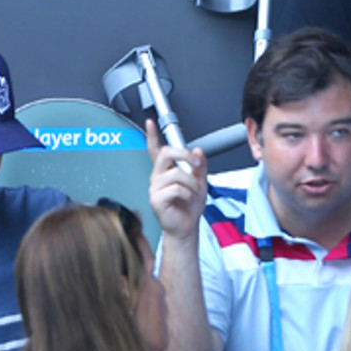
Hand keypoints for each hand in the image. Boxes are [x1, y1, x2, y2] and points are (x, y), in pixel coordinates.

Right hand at [146, 119, 206, 241]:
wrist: (187, 227)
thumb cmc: (189, 206)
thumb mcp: (200, 182)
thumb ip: (200, 166)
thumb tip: (198, 150)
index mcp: (166, 170)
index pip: (155, 149)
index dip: (152, 135)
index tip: (150, 123)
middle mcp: (158, 176)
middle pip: (166, 153)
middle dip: (185, 155)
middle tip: (196, 163)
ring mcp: (155, 187)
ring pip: (177, 173)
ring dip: (192, 183)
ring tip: (193, 192)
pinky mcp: (156, 199)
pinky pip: (176, 189)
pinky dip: (188, 194)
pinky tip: (186, 199)